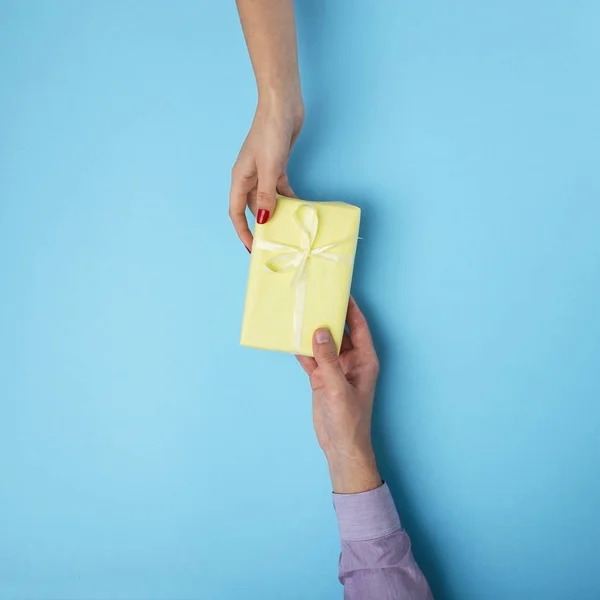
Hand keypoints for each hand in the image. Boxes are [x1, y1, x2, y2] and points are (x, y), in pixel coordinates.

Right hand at [230, 98, 303, 250]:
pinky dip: (288, 198)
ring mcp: (264, 171)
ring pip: (267, 200)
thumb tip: (262, 220)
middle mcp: (249, 177)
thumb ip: (266, 194)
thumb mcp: (269, 167)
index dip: (243, 231)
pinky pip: (280, 189)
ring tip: (288, 228)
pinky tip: (299, 208)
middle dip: (261, 226)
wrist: (282, 105)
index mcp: (240, 178)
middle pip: (252, 208)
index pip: (236, 212)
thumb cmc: (270, 132)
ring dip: (276, 212)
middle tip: (275, 242)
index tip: (253, 247)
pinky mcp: (277, 166)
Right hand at [297, 298, 381, 493]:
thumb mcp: (338, 387)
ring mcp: (335, 369)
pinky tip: (290, 339)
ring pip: (323, 344)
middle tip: (314, 298)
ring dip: (312, 332)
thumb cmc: (349, 420)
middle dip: (328, 316)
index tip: (340, 291)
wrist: (340, 447)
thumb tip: (320, 331)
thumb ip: (328, 359)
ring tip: (299, 313)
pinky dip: (302, 350)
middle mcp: (351, 361)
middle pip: (340, 332)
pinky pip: (311, 358)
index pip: (359, 327)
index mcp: (365, 360)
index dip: (351, 309)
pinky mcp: (322, 378)